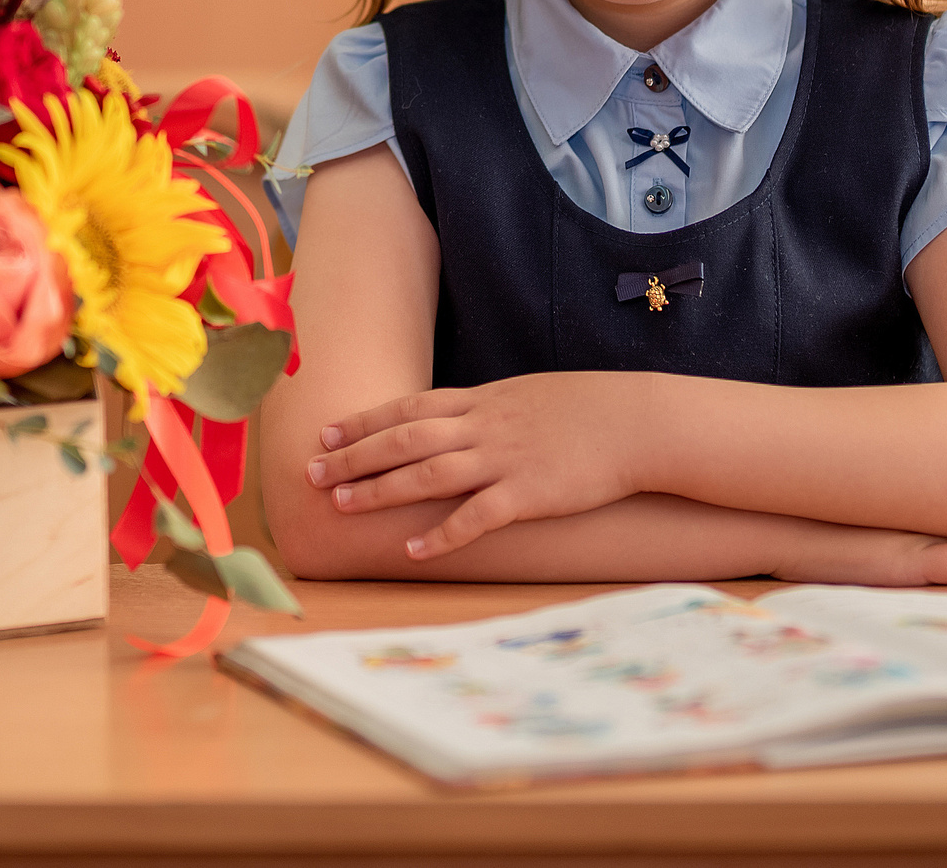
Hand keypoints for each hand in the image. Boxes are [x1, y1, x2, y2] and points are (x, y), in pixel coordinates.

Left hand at [305, 374, 638, 559]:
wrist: (637, 421)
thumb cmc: (586, 409)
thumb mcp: (526, 396)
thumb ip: (486, 410)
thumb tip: (453, 423)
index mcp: (482, 401)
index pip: (408, 407)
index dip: (363, 421)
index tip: (324, 430)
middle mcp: (483, 427)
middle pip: (404, 439)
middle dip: (353, 456)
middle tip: (310, 471)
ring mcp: (504, 459)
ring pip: (427, 474)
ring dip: (379, 490)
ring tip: (340, 505)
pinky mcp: (529, 494)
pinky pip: (476, 517)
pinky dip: (442, 534)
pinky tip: (413, 550)